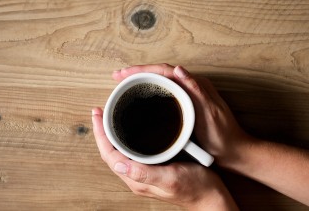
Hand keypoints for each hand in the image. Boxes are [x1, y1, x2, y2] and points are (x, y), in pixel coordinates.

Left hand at [92, 107, 237, 209]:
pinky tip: (129, 129)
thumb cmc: (195, 188)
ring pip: (120, 151)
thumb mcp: (171, 178)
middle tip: (100, 111)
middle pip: (111, 151)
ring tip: (109, 116)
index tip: (97, 115)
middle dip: (103, 131)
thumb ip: (145, 173)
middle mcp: (137, 176)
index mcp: (137, 179)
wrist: (212, 196)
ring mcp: (144, 172)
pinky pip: (132, 151)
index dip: (100, 134)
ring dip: (112, 133)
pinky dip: (126, 137)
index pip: (109, 155)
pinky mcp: (153, 167)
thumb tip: (119, 164)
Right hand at [111, 64, 254, 167]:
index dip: (141, 70)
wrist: (233, 151)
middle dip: (136, 73)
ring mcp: (187, 95)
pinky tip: (139, 98)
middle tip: (117, 77)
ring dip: (140, 81)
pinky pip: (162, 92)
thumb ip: (196, 90)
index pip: (163, 70)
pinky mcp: (184, 105)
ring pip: (159, 82)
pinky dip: (148, 91)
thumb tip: (178, 69)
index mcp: (195, 85)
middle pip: (158, 73)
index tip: (123, 74)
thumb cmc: (222, 136)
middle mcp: (190, 86)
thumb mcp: (209, 113)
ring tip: (123, 85)